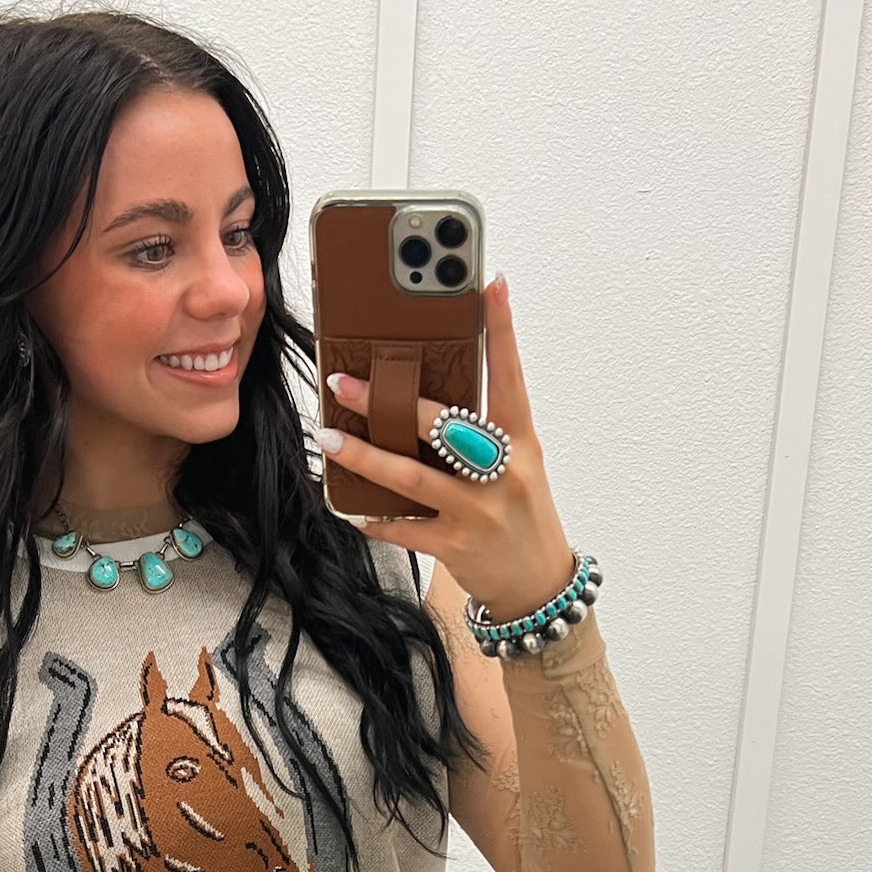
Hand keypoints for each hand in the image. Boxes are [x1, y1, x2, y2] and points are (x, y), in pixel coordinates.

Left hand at [319, 272, 576, 623]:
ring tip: (331, 439)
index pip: (510, 377)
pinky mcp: (456, 546)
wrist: (539, 585)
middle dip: (390, 402)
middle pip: (443, 425)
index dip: (502, 331)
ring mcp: (478, 511)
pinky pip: (405, 528)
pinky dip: (375, 518)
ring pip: (412, 477)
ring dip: (365, 457)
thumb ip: (482, 432)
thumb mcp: (517, 465)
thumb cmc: (521, 514)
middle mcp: (503, 472)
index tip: (489, 285)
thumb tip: (422, 398)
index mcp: (521, 442)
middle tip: (345, 383)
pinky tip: (351, 508)